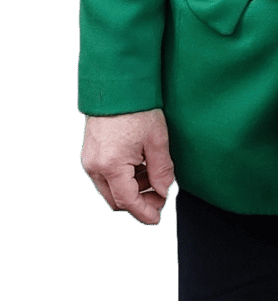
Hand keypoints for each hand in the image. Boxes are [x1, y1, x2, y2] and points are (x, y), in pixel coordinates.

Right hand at [80, 109, 174, 225]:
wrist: (116, 84)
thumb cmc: (137, 109)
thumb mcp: (157, 141)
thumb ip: (162, 172)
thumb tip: (165, 192)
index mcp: (111, 165)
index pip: (128, 202)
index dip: (145, 213)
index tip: (159, 216)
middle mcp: (95, 167)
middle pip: (116, 201)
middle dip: (139, 202)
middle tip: (160, 193)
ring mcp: (89, 161)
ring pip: (110, 190)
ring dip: (131, 190)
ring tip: (152, 173)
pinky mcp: (89, 154)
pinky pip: (105, 177)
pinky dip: (122, 178)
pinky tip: (139, 165)